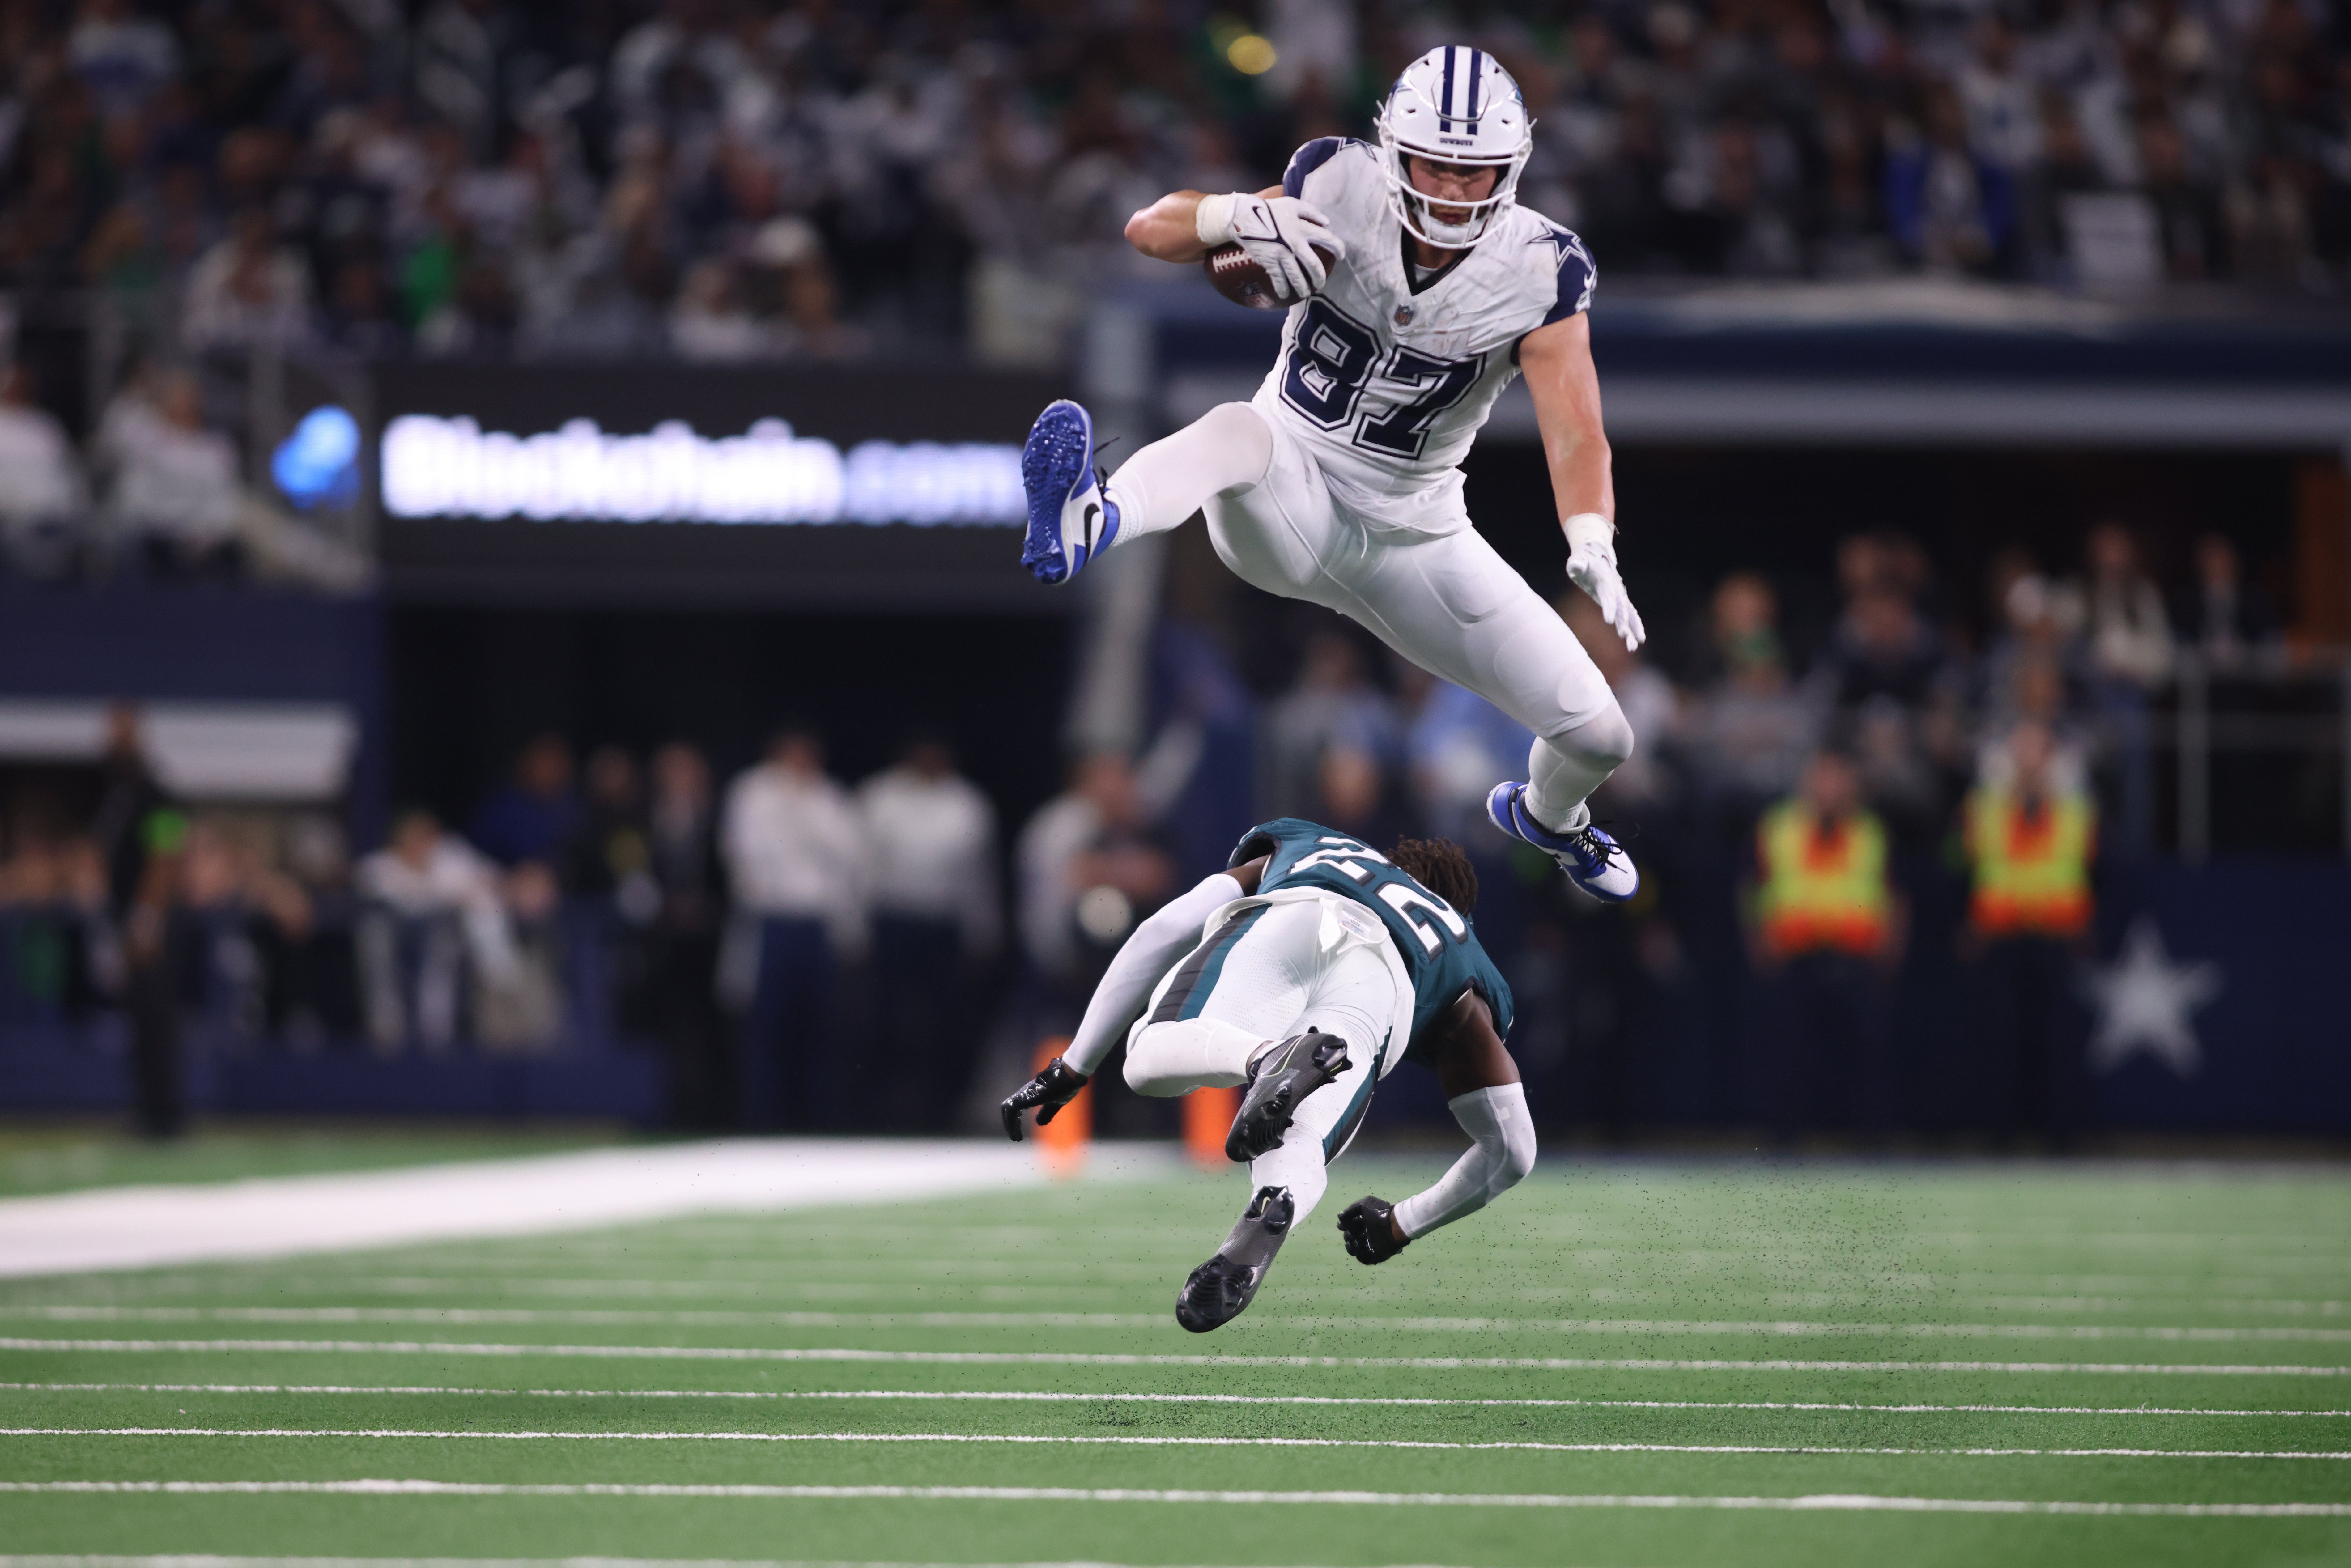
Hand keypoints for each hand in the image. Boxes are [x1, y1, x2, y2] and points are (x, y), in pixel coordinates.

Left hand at [1000, 1055, 1087, 1141]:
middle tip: (1016, 1137)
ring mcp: (1024, 1093)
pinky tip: (1017, 1132)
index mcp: (1031, 1094)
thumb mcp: (1055, 1104)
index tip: (1019, 1132)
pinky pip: (1011, 1110)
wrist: (1068, 1075)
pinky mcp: (1025, 1096)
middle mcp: (1025, 1093)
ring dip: (1009, 1125)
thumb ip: (1046, 1113)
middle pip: (1007, 1108)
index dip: (1015, 1120)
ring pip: (1007, 1109)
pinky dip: (1011, 1123)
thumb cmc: (1064, 1086)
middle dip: (1010, 1123)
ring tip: (1016, 1138)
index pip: (1016, 1107)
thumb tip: (1039, 1123)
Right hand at [1202, 192, 1341, 299]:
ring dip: (1303, 287)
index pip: (1327, 239)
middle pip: (1313, 265)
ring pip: (1297, 276)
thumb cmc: (1270, 209)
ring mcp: (1282, 254)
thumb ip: (1311, 212)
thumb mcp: (1293, 204)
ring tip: (1306, 293)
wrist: (1245, 217)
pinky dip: (1282, 288)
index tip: (1341, 256)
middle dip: (1319, 277)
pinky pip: (1278, 279)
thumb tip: (1327, 223)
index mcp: (1303, 227)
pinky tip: (1285, 295)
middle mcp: (1295, 243)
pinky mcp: (1269, 261)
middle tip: (1321, 284)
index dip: (1338, 248)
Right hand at [1336, 1195, 1410, 1264]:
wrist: (1394, 1223)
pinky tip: (1359, 1248)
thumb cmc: (1380, 1212)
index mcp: (1363, 1224)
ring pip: (1354, 1250)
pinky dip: (1360, 1256)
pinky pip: (1364, 1259)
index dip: (1344, 1227)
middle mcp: (1365, 1235)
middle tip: (1352, 1234)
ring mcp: (1370, 1246)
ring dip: (1351, 1247)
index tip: (1343, 1225)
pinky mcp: (1375, 1255)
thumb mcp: (1365, 1203)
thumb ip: (1351, 1210)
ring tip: (1356, 1242)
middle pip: (1350, 1239)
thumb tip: (1339, 1218)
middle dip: (1348, 1236)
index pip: (1348, 1228)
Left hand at [1564, 512, 1644, 651]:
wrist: (1597, 555)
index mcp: (1605, 581)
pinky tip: (1637, 641)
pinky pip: (1630, 615)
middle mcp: (1616, 589)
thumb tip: (1575, 566)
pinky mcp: (1620, 601)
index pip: (1607, 596)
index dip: (1609, 608)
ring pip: (1629, 614)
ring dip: (1633, 630)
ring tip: (1634, 646)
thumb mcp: (1578, 561)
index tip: (1609, 621)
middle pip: (1621, 608)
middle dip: (1623, 622)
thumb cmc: (1583, 561)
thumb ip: (1577, 564)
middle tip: (1622, 636)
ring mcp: (1620, 596)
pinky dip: (1634, 627)